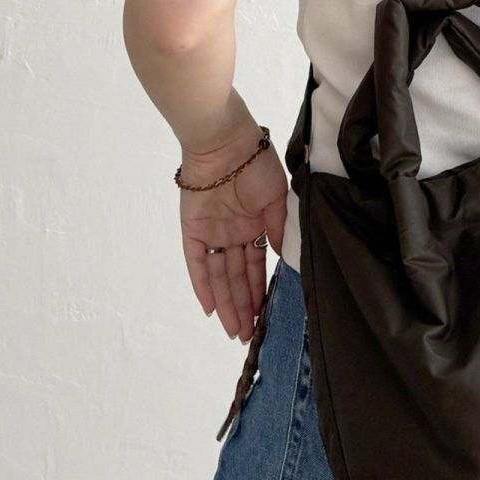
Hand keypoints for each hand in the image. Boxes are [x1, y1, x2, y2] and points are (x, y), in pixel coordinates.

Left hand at [179, 121, 288, 340]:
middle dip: (244, 307)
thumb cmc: (257, 165)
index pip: (257, 268)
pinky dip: (203, 286)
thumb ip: (279, 232)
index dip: (261, 292)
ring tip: (236, 331)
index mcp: (255, 227)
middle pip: (237, 278)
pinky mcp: (192, 231)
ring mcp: (212, 234)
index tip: (268, 317)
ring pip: (219, 277)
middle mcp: (233, 235)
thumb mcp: (277, 201)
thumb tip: (287, 264)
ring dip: (227, 304)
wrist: (226, 143)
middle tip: (250, 336)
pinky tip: (211, 309)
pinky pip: (196, 263)